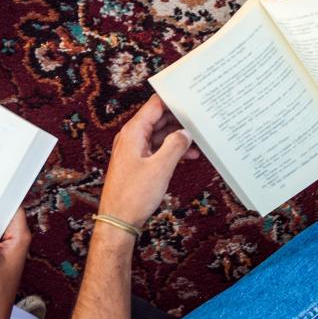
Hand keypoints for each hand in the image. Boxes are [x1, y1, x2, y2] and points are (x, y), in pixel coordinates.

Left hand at [97, 95, 198, 227]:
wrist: (118, 220)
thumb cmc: (133, 195)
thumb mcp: (160, 168)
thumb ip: (175, 146)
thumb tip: (185, 133)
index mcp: (133, 132)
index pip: (155, 105)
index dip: (173, 100)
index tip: (190, 98)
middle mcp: (132, 138)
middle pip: (158, 118)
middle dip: (179, 119)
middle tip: (200, 119)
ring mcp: (134, 150)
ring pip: (159, 135)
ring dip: (178, 136)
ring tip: (199, 139)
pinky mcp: (138, 163)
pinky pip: (157, 149)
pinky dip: (171, 150)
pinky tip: (189, 155)